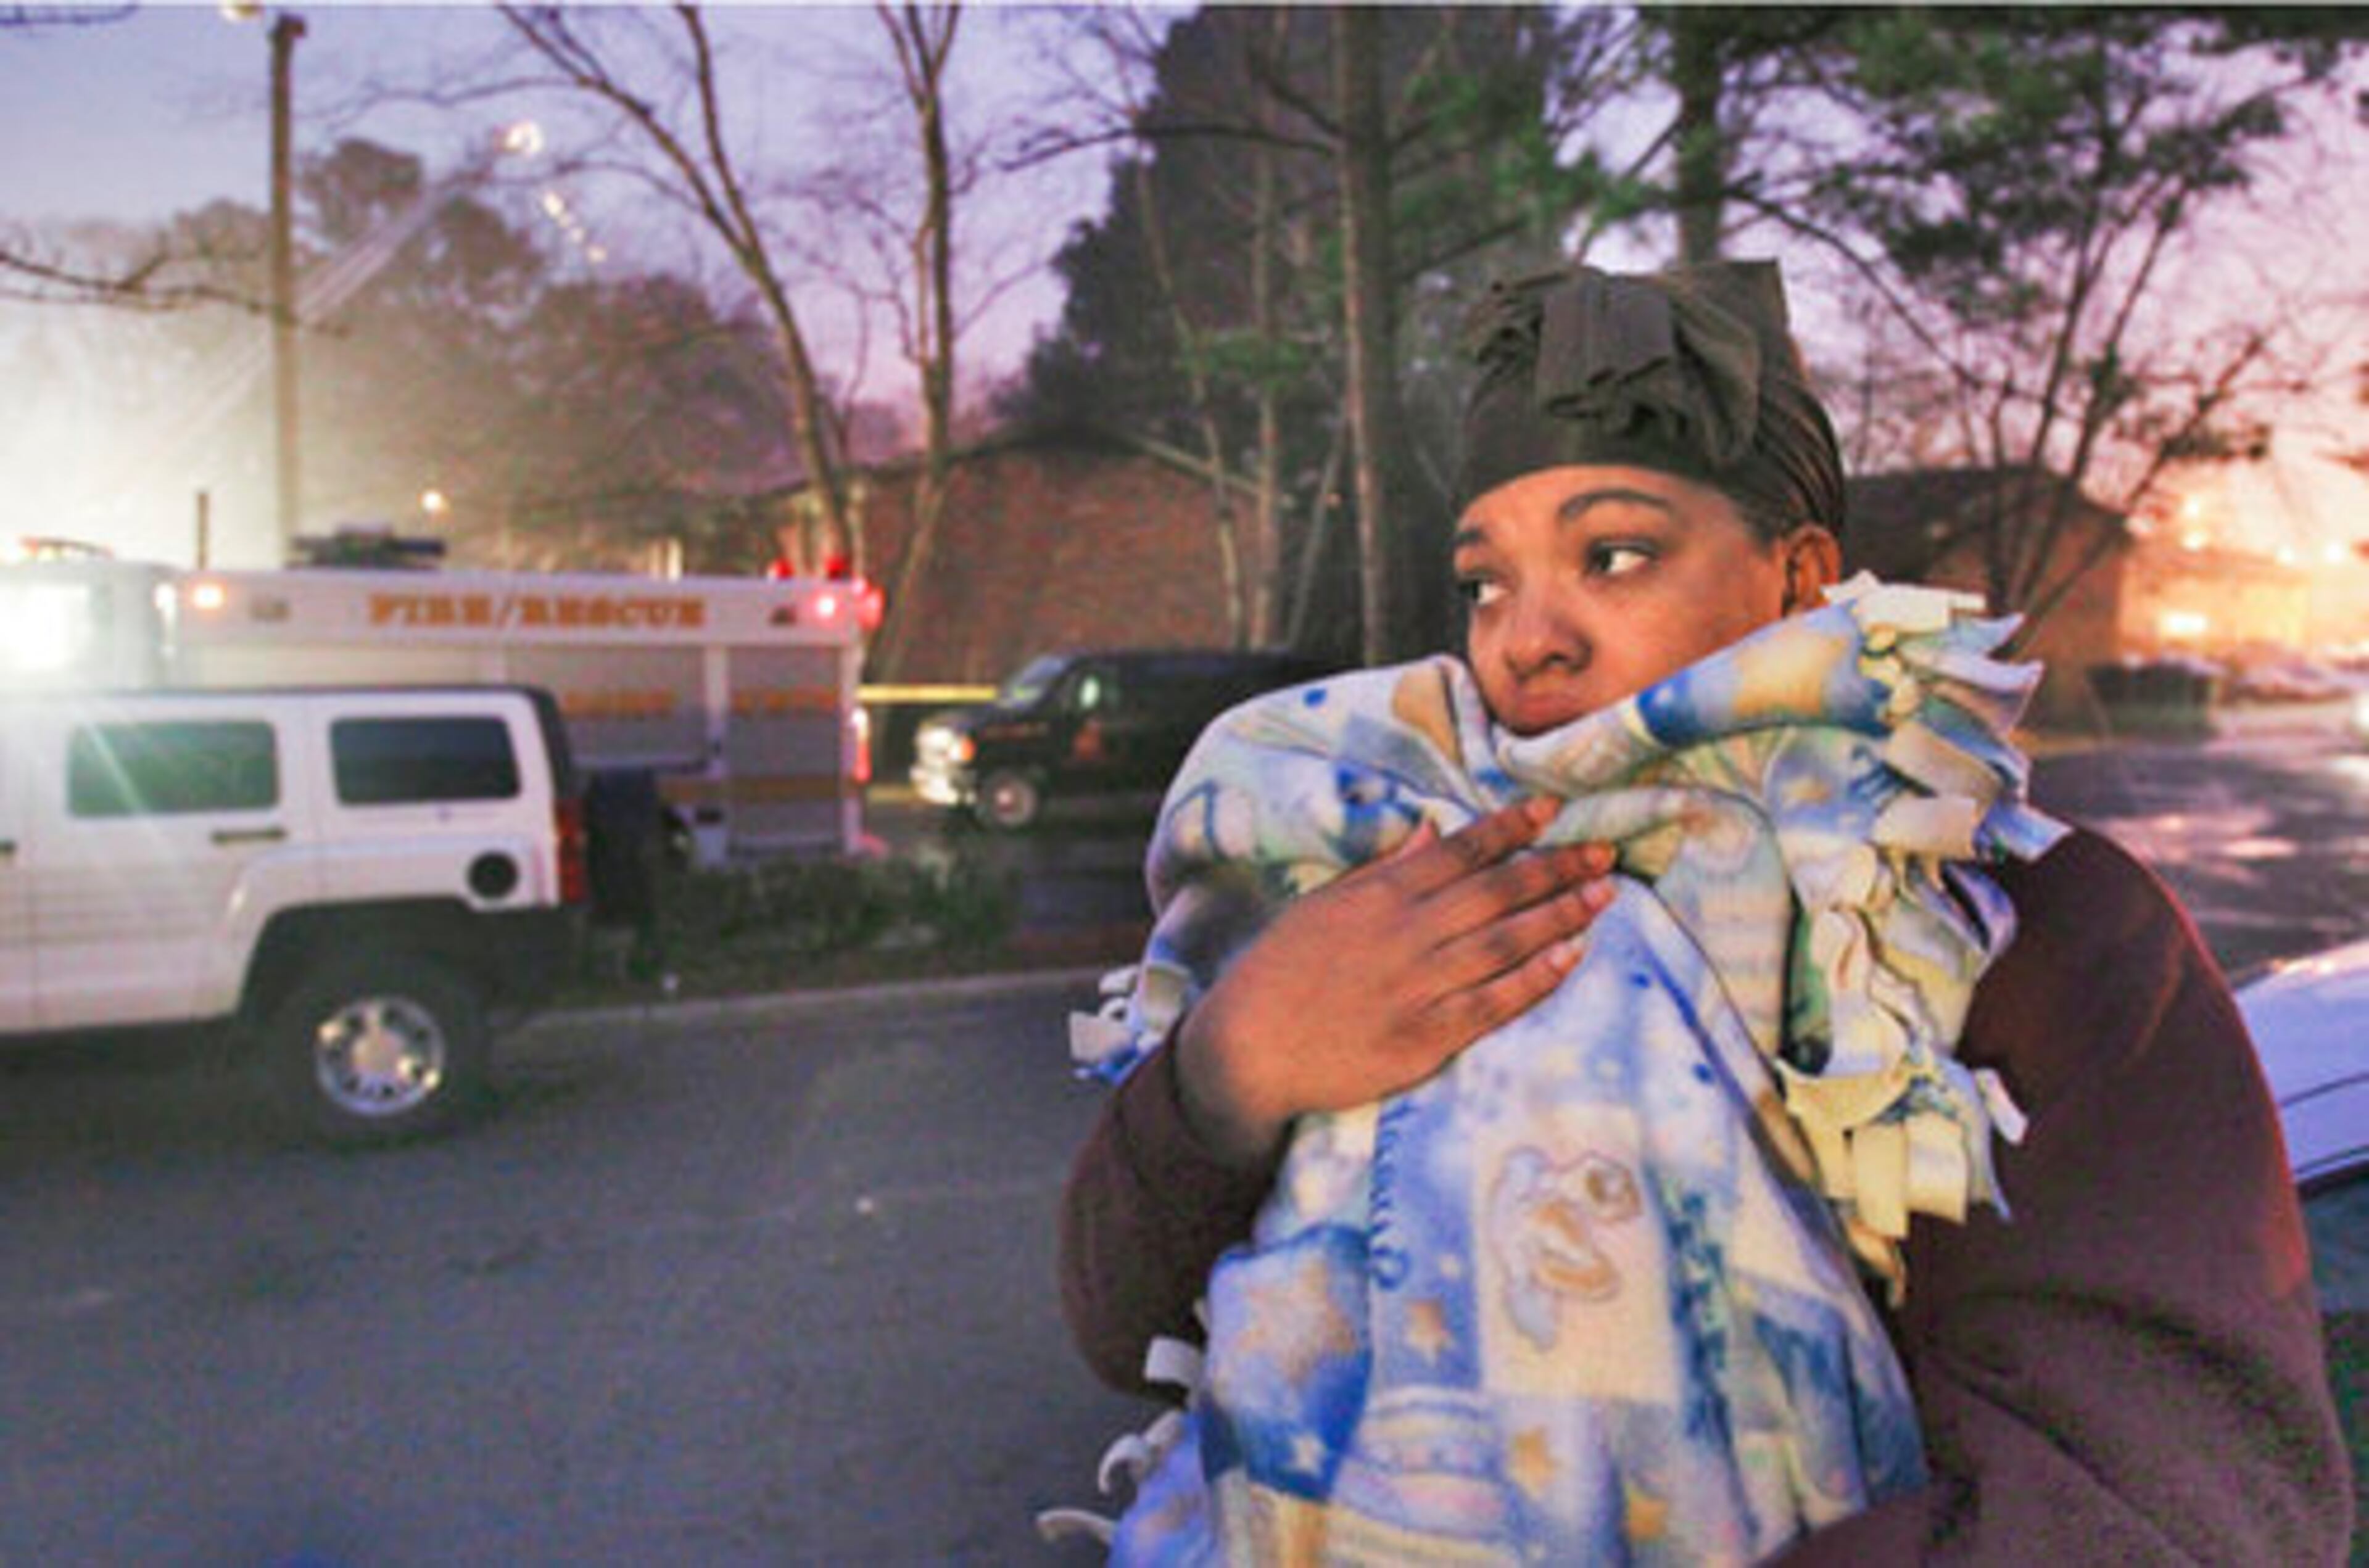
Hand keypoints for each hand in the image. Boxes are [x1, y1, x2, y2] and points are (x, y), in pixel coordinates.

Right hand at [1174, 795, 1616, 1166]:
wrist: (1248, 1048)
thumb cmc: (1282, 971)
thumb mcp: (1324, 905)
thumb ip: (1382, 870)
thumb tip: (1430, 832)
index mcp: (1380, 895)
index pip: (1460, 850)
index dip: (1511, 827)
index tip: (1552, 809)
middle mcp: (1405, 934)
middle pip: (1497, 891)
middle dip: (1555, 867)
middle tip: (1603, 851)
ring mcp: (1418, 987)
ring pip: (1505, 942)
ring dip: (1559, 915)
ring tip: (1603, 895)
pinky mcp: (1424, 1038)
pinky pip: (1493, 1003)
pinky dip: (1535, 978)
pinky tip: (1570, 957)